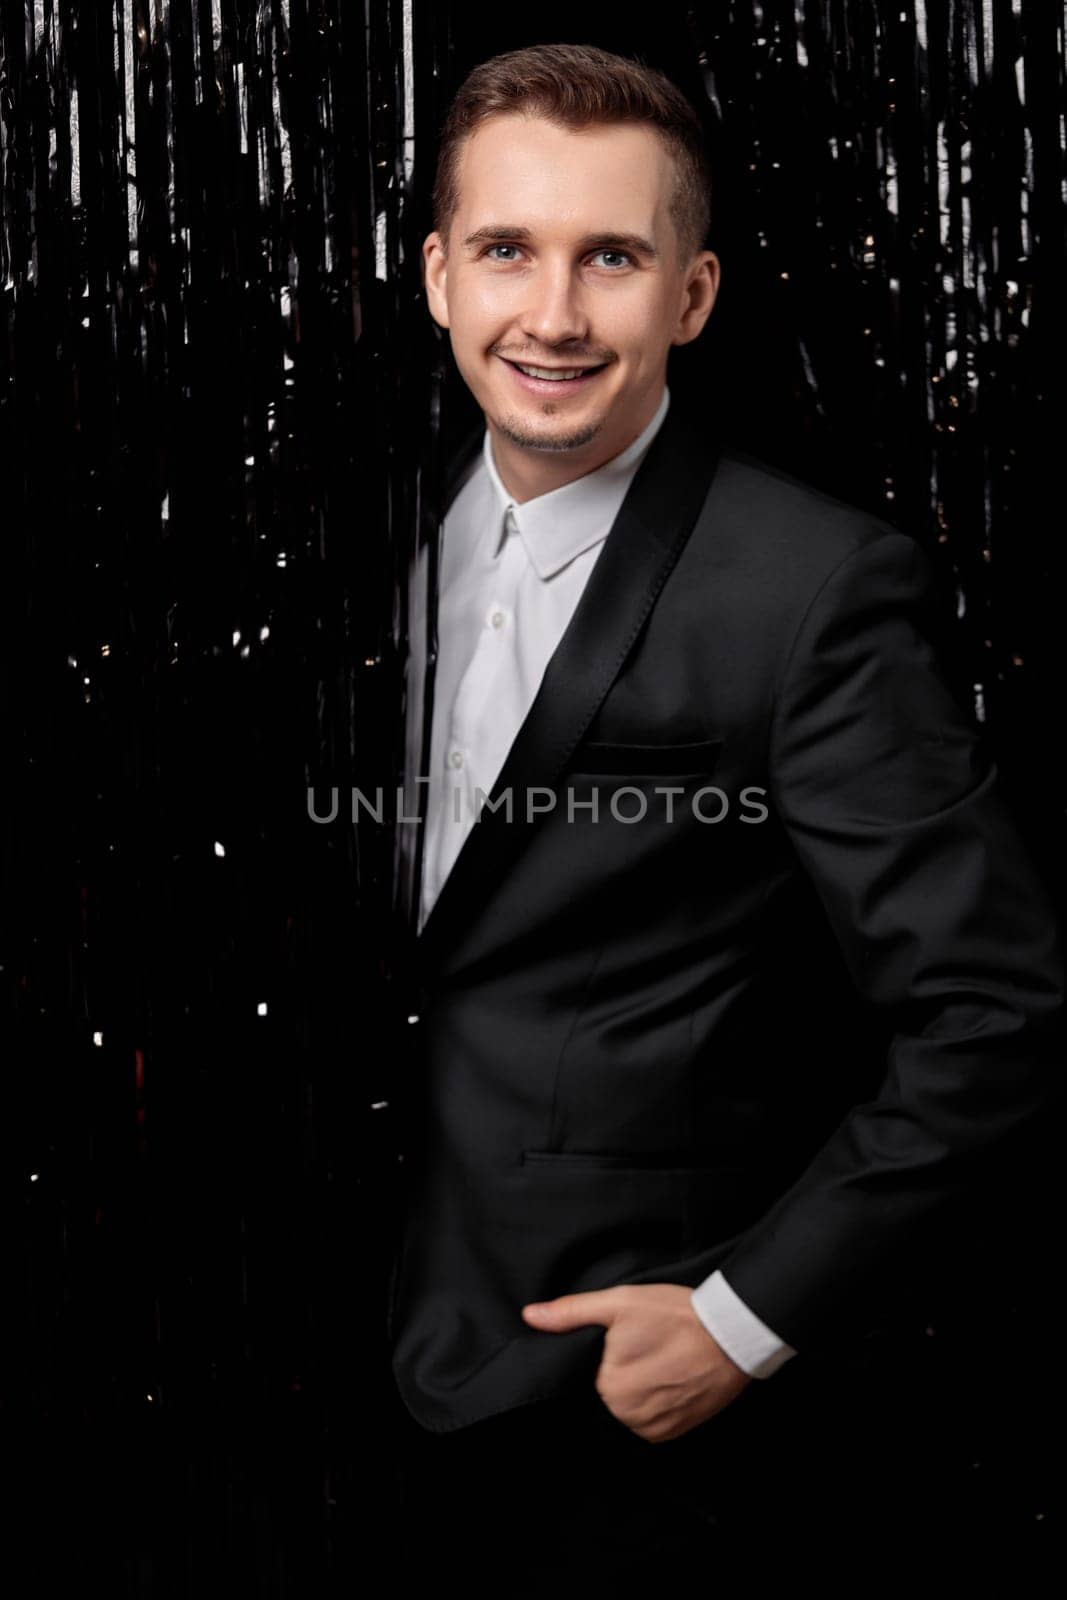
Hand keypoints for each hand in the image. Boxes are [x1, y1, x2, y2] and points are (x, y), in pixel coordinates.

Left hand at [521, 1282, 752, 1441]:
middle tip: (644, 1347)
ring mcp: (654, 1428)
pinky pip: (650, 1422)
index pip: (588, 1375)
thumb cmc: (675, 1314)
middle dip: (619, 1373)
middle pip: (608, 1394)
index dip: (602, 1357)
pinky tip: (668, 1379)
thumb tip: (530, 1317)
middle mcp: (628, 1416)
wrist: (731, 1334)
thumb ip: (571, 1312)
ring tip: (658, 1361)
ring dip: (637, 1390)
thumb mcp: (620, 1302)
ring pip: (628, 1409)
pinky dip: (655, 1404)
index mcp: (608, 1387)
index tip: (623, 1341)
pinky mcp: (675, 1433)